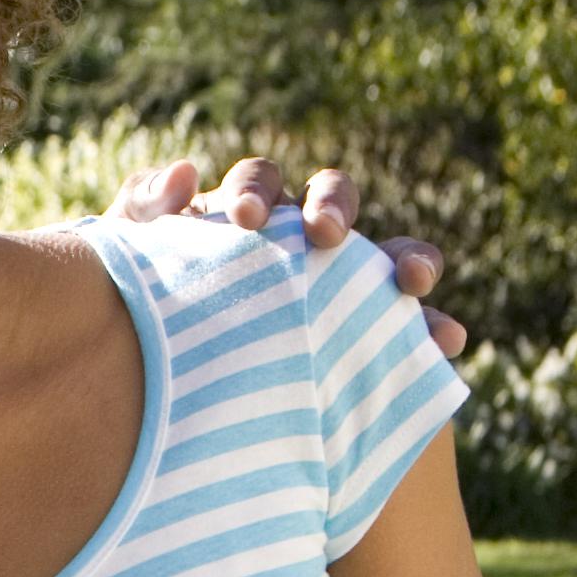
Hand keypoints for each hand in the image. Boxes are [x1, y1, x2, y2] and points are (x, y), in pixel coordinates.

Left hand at [111, 152, 465, 360]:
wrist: (164, 402)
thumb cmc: (143, 322)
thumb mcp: (130, 270)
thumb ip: (145, 210)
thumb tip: (185, 174)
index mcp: (242, 218)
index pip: (260, 185)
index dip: (256, 191)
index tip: (243, 217)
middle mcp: (298, 241)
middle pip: (329, 202)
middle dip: (332, 210)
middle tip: (324, 235)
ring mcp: (340, 284)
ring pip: (386, 254)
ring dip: (405, 258)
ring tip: (412, 280)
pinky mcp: (370, 332)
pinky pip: (410, 327)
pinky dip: (433, 328)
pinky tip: (446, 342)